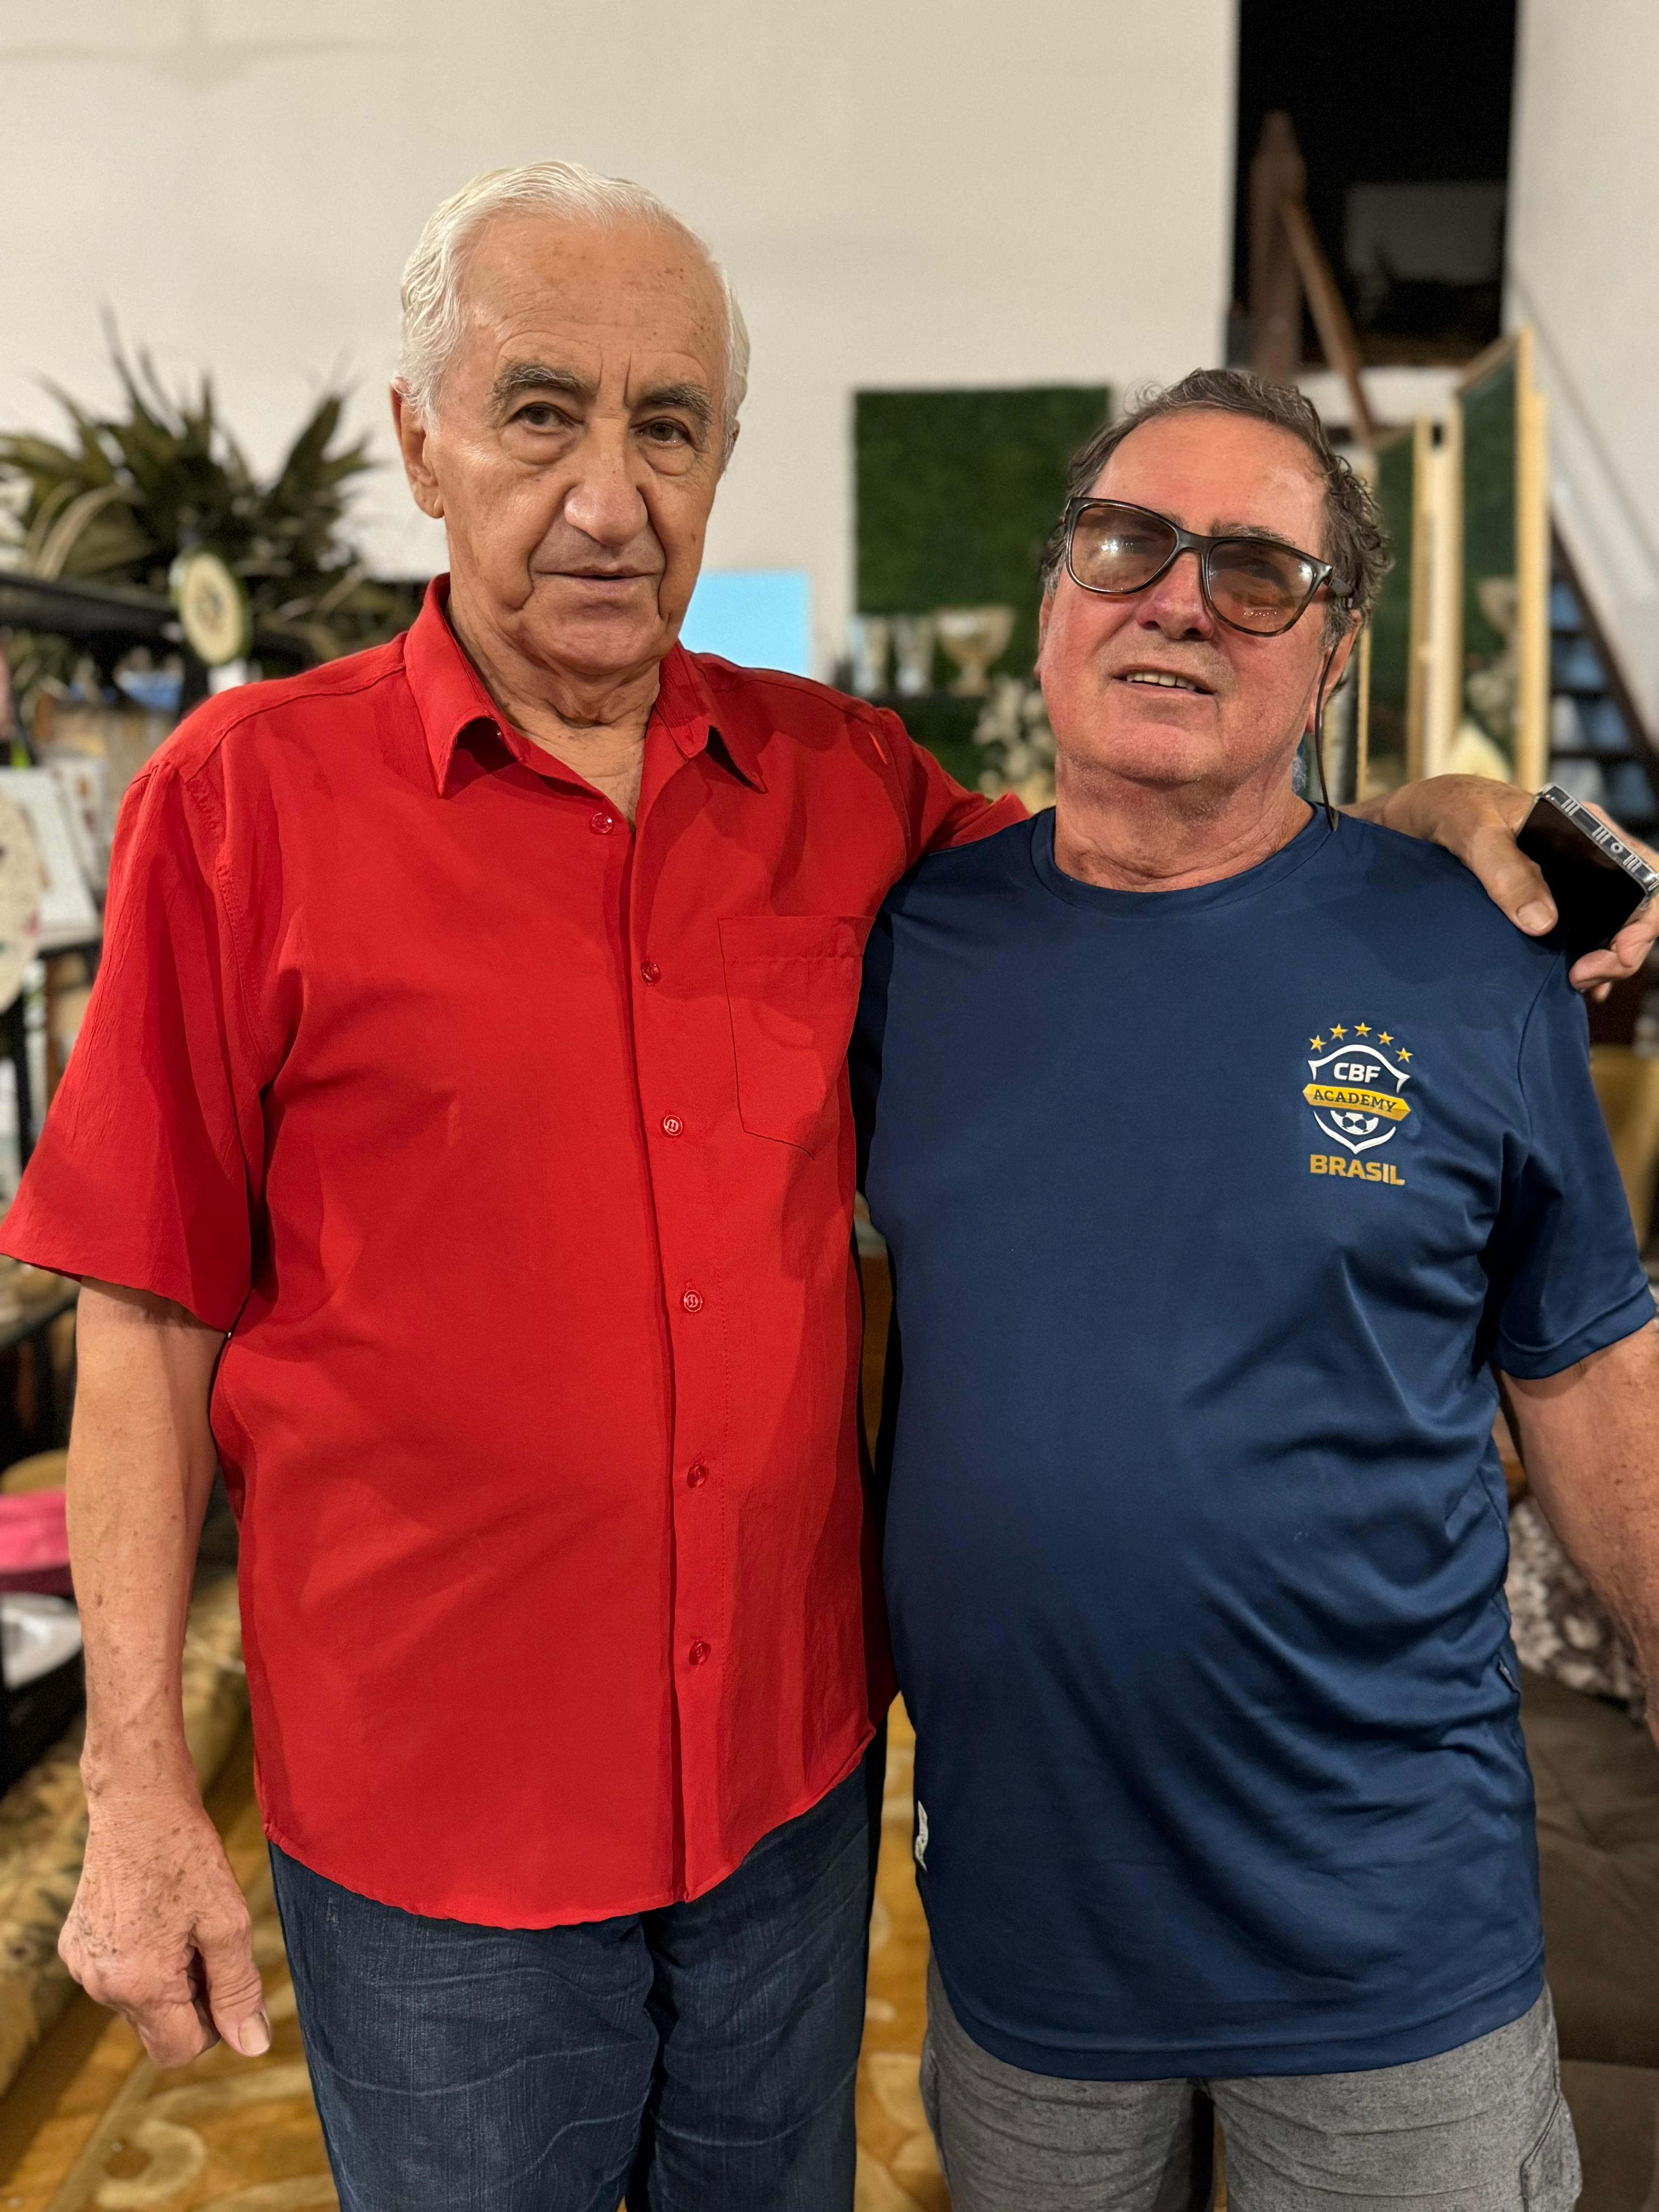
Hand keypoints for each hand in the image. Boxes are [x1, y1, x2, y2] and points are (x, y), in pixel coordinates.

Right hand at [60, 1786, 267, 2068]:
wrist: (137, 1802)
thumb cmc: (186, 1854)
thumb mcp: (227, 1920)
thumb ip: (238, 1987)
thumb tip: (251, 2045)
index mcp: (138, 1984)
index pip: (180, 2050)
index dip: (213, 2023)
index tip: (224, 1976)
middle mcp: (100, 1985)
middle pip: (158, 2029)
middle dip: (190, 1999)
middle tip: (205, 1941)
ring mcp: (82, 1965)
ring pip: (139, 2002)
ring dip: (167, 1978)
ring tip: (180, 1920)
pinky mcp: (75, 1945)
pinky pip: (116, 1975)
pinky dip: (141, 1959)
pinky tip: (155, 1913)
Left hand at [1360, 775, 1658, 997]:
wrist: (1428, 814)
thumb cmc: (1455, 808)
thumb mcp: (1475, 833)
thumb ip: (1506, 873)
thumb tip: (1542, 923)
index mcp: (1586, 831)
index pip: (1644, 871)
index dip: (1645, 917)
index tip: (1619, 950)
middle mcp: (1590, 858)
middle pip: (1634, 910)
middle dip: (1622, 952)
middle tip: (1584, 978)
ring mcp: (1573, 884)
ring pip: (1612, 929)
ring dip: (1604, 963)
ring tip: (1575, 984)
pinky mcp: (1551, 903)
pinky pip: (1583, 937)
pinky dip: (1584, 964)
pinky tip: (1571, 987)